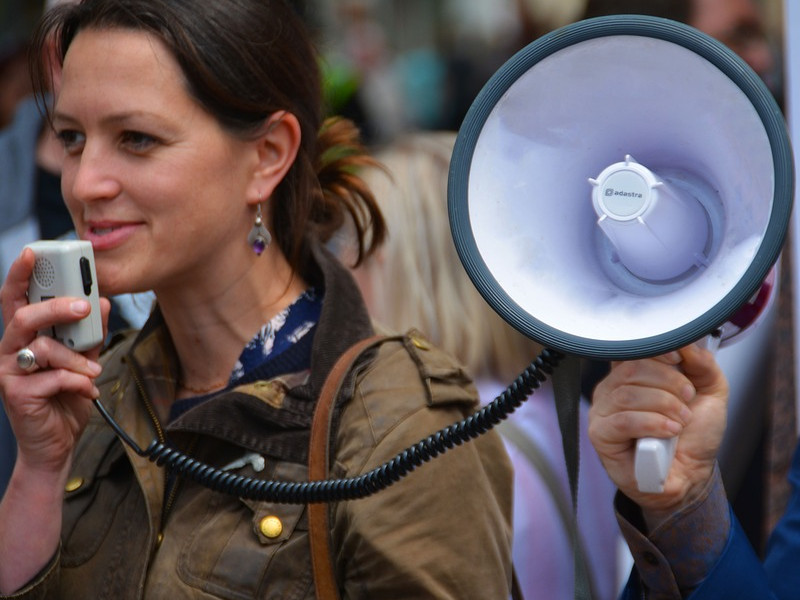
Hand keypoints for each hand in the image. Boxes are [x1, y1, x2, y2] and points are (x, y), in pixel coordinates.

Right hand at [0, 248, 109, 475]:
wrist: (57, 445)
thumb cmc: (65, 399)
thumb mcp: (83, 360)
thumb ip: (90, 333)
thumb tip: (103, 303)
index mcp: (24, 337)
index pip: (15, 299)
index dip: (19, 274)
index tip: (34, 252)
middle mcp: (10, 351)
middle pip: (24, 317)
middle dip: (56, 308)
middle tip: (84, 307)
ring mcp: (9, 373)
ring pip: (43, 349)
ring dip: (77, 359)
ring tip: (93, 372)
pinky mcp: (16, 395)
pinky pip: (52, 378)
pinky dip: (77, 383)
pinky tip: (86, 390)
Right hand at [588, 343, 728, 523]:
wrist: (691, 475)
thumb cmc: (693, 436)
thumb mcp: (710, 393)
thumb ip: (703, 364)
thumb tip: (687, 343)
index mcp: (632, 374)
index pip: (632, 349)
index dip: (655, 350)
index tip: (678, 359)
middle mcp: (613, 389)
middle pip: (632, 369)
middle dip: (669, 383)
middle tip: (687, 400)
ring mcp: (603, 411)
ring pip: (628, 395)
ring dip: (664, 406)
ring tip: (681, 421)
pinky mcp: (601, 435)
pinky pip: (623, 420)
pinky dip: (652, 424)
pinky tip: (669, 432)